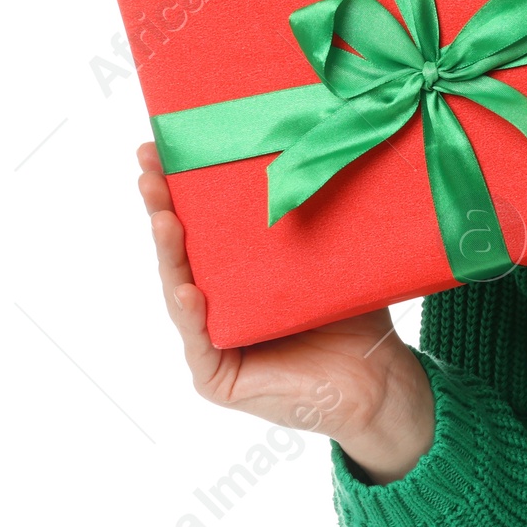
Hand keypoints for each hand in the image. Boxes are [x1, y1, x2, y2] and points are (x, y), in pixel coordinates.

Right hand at [137, 141, 433, 483]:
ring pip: (180, 291)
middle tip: (147, 166)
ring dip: (169, 253)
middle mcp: (218, 305)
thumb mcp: (330, 256)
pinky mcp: (218, 379)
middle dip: (160, 207)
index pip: (204, 226)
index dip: (181, 188)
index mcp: (239, 275)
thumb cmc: (356, 317)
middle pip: (182, 251)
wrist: (379, 379)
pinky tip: (189, 288)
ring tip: (162, 217)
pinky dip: (193, 313)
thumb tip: (318, 148)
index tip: (162, 147)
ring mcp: (212, 342)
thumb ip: (313, 217)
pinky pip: (201, 341)